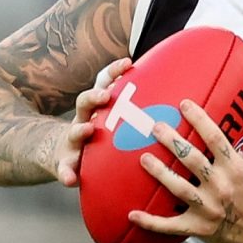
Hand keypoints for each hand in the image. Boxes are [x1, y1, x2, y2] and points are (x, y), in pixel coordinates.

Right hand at [53, 57, 130, 187]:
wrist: (67, 157)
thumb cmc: (102, 139)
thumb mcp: (116, 121)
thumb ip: (136, 113)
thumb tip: (177, 99)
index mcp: (98, 108)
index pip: (103, 83)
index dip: (114, 72)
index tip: (128, 63)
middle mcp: (83, 120)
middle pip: (84, 101)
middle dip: (94, 96)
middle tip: (106, 96)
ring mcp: (73, 142)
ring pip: (74, 131)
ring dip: (80, 129)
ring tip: (88, 129)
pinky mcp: (66, 164)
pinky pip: (65, 169)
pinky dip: (67, 173)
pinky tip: (71, 179)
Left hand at [133, 98, 242, 242]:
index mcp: (236, 168)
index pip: (216, 139)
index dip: (200, 121)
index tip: (184, 104)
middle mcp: (221, 186)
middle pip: (193, 160)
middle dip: (173, 143)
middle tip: (155, 127)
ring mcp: (208, 208)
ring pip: (179, 188)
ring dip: (160, 173)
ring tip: (143, 158)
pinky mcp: (197, 227)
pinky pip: (170, 225)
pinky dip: (151, 222)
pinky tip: (131, 214)